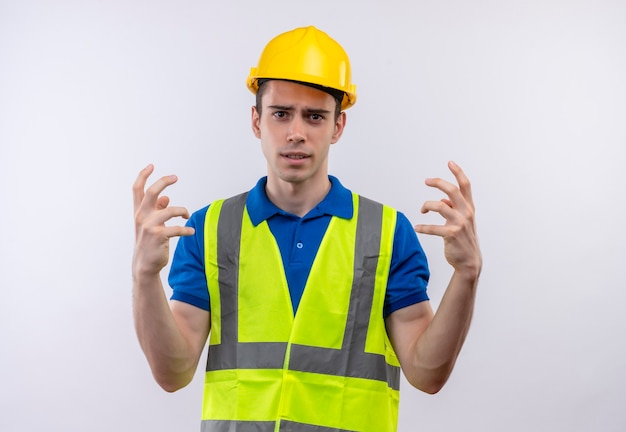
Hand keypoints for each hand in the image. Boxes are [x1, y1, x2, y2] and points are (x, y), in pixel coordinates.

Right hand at [132, 164, 194, 277]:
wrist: (145, 265)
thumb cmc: (150, 243)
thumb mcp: (151, 225)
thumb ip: (158, 211)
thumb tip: (166, 198)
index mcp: (139, 212)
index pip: (137, 190)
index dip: (143, 176)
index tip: (152, 165)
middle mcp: (142, 217)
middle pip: (151, 192)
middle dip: (163, 181)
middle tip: (175, 177)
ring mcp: (149, 226)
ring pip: (170, 210)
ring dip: (182, 211)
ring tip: (187, 216)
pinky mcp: (159, 236)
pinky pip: (177, 228)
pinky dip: (186, 229)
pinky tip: (191, 231)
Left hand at [414, 161, 481, 277]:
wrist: (469, 261)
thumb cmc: (463, 239)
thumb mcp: (462, 221)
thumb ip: (453, 209)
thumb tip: (442, 200)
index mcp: (469, 207)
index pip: (465, 186)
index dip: (458, 172)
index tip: (449, 162)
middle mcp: (466, 213)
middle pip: (452, 190)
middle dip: (438, 182)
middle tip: (426, 181)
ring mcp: (460, 223)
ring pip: (439, 205)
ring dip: (427, 205)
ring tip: (422, 210)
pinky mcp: (451, 234)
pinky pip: (432, 227)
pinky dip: (422, 227)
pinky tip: (417, 228)